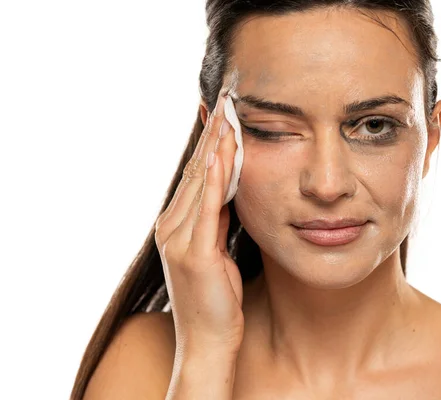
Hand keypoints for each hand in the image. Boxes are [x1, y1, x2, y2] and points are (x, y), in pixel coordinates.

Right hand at [154, 90, 242, 352]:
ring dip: (214, 148)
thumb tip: (229, 190)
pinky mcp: (194, 253)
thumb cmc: (217, 298)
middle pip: (195, 171)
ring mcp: (179, 239)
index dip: (208, 143)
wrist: (208, 340)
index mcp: (177, 224)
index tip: (221, 114)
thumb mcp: (217, 250)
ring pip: (200, 183)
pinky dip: (214, 180)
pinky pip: (207, 209)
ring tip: (227, 117)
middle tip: (225, 102)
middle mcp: (172, 226)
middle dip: (212, 136)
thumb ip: (218, 220)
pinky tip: (221, 156)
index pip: (196, 174)